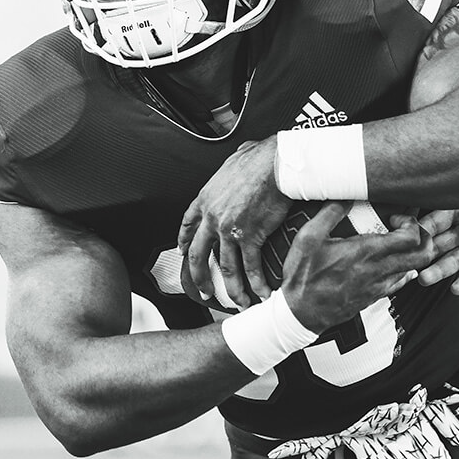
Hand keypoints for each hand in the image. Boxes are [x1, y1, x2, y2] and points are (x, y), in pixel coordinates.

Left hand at [178, 137, 292, 308]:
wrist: (276, 164)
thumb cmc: (261, 157)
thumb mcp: (238, 157)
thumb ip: (235, 164)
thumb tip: (241, 156)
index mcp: (206, 198)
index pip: (188, 223)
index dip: (184, 240)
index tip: (183, 251)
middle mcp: (213, 217)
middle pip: (198, 254)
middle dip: (199, 277)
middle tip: (204, 291)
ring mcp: (229, 229)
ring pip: (225, 267)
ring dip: (231, 288)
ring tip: (237, 302)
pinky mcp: (250, 236)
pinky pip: (251, 266)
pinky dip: (256, 283)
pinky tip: (262, 293)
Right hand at [282, 202, 433, 333]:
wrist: (300, 314)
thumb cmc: (303, 276)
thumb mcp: (308, 238)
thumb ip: (329, 213)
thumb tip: (346, 195)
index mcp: (366, 253)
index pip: (411, 238)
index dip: (411, 224)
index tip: (396, 218)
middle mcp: (379, 271)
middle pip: (423, 256)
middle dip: (424, 238)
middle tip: (407, 229)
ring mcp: (378, 286)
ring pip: (413, 269)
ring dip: (411, 253)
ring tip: (395, 242)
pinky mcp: (374, 297)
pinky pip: (399, 282)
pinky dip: (402, 269)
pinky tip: (388, 260)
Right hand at [416, 193, 458, 294]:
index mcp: (458, 208)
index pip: (433, 219)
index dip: (417, 225)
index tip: (399, 230)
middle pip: (436, 243)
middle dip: (422, 252)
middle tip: (406, 261)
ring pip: (452, 260)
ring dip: (438, 270)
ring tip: (425, 279)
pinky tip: (456, 288)